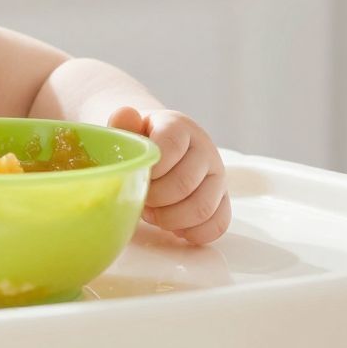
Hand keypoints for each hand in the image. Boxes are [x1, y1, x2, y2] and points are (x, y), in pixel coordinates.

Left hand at [106, 106, 230, 244]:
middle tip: (142, 199)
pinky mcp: (222, 199)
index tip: (138, 176)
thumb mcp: (129, 128)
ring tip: (155, 214)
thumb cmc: (142, 141)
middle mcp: (204, 149)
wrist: (161, 147)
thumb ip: (123, 123)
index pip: (171, 147)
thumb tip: (125, 114)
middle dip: (156, 200)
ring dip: (172, 220)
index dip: (151, 170)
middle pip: (185, 184)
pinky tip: (175, 227)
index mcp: (180, 127)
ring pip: (203, 208)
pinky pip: (219, 224)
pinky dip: (194, 233)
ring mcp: (216, 176)